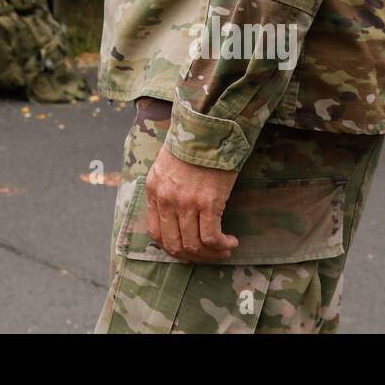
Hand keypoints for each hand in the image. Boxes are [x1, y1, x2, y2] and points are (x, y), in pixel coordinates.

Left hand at [145, 146, 240, 261]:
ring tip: (224, 249)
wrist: (208, 127)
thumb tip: (176, 216)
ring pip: (194, 245)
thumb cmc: (191, 144)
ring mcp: (186, 203)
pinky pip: (211, 238)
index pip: (155, 232)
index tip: (187, 249)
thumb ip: (166, 190)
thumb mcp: (166, 166)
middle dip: (191, 257)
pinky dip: (222, 245)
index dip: (172, 247)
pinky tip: (231, 242)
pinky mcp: (208, 202)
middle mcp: (166, 200)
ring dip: (210, 254)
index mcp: (154, 190)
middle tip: (207, 255)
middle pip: (173, 244)